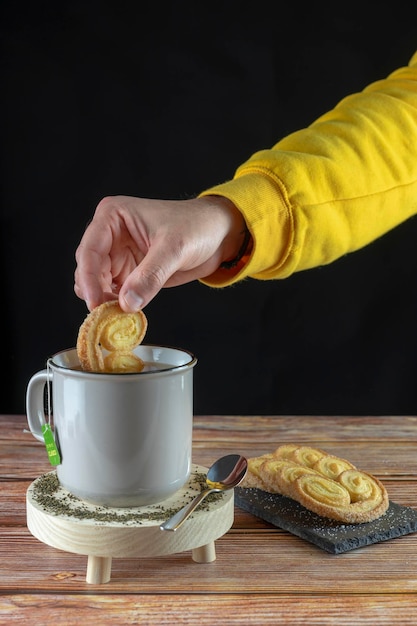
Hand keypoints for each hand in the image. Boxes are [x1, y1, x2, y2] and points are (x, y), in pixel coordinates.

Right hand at [74, 194, 245, 310]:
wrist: (219, 234)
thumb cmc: (197, 227)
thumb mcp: (174, 248)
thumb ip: (150, 276)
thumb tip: (127, 303)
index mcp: (112, 216)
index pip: (89, 251)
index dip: (89, 279)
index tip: (95, 303)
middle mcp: (109, 235)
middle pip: (88, 269)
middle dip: (96, 292)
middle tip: (110, 315)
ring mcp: (118, 255)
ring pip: (97, 284)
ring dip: (105, 301)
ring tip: (120, 314)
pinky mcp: (129, 272)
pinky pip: (113, 292)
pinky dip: (117, 304)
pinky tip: (127, 313)